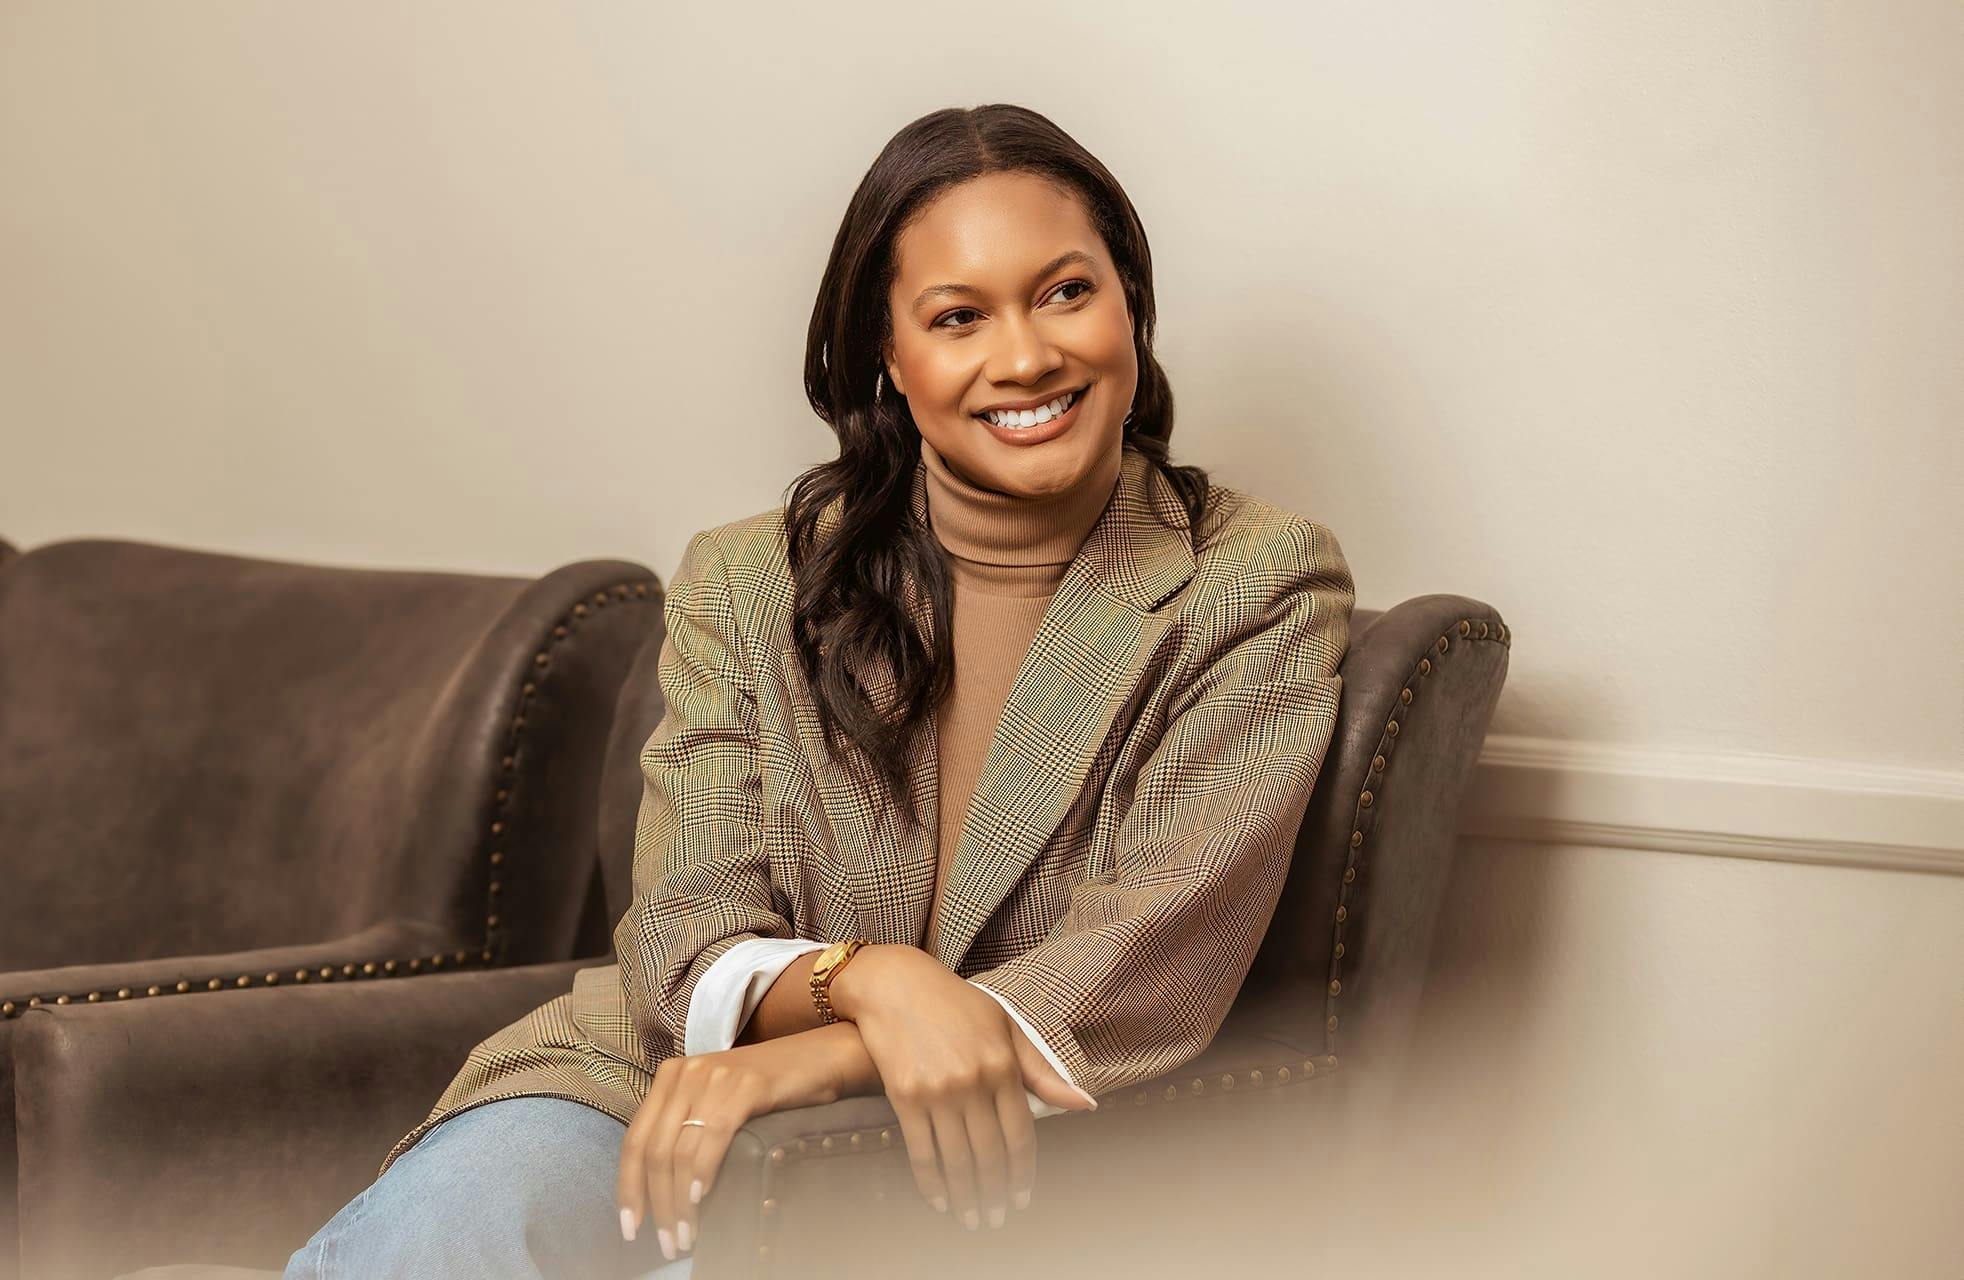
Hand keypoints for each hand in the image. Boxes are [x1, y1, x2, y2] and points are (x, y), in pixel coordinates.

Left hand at [616, 1034, 836, 1262]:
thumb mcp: (715, 1101)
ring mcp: (714, 1078)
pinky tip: (702, 1198)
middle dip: (657, 1205)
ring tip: (686, 1234)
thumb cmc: (768, 1088)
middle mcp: (685, 1074)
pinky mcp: (745, 1086)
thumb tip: (664, 1189)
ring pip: (679, 1151)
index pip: (634, 1140)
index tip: (631, 1227)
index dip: (628, 1189)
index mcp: (670, 1078)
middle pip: (653, 1152)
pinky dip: (703, 1172)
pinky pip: (712, 1136)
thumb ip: (687, 1127)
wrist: (819, 1058)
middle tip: (668, 1242)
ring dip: (679, 1202)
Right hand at [834, 946, 1096, 1230]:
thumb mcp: (1005, 1027)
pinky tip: (939, 1199)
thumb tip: (1084, 1103)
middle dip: (995, 1193)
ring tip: (971, 1218)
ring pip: (958, 1159)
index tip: (1021, 1197)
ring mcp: (939, 1090)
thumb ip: (1041, 1071)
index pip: (1021, 1135)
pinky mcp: (906, 1096)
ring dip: (966, 1196)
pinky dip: (932, 1182)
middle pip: (990, 1154)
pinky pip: (922, 1151)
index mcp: (1003, 1066)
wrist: (896, 986)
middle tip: (996, 1218)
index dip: (1022, 1173)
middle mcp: (974, 1081)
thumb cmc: (955, 1005)